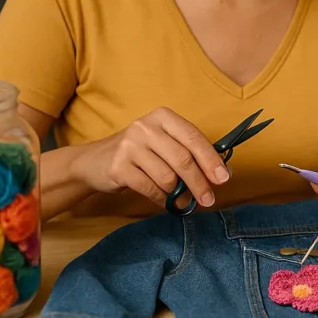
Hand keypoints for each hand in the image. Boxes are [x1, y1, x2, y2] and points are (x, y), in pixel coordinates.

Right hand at [72, 107, 228, 207]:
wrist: (93, 162)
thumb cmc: (138, 153)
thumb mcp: (163, 143)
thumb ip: (188, 152)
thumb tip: (221, 173)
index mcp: (162, 117)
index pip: (193, 137)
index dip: (211, 159)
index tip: (223, 178)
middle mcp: (145, 127)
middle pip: (183, 159)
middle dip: (199, 183)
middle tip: (208, 199)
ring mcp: (130, 146)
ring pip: (168, 177)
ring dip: (178, 193)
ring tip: (180, 199)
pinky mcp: (118, 167)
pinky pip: (150, 188)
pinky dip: (162, 199)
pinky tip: (165, 201)